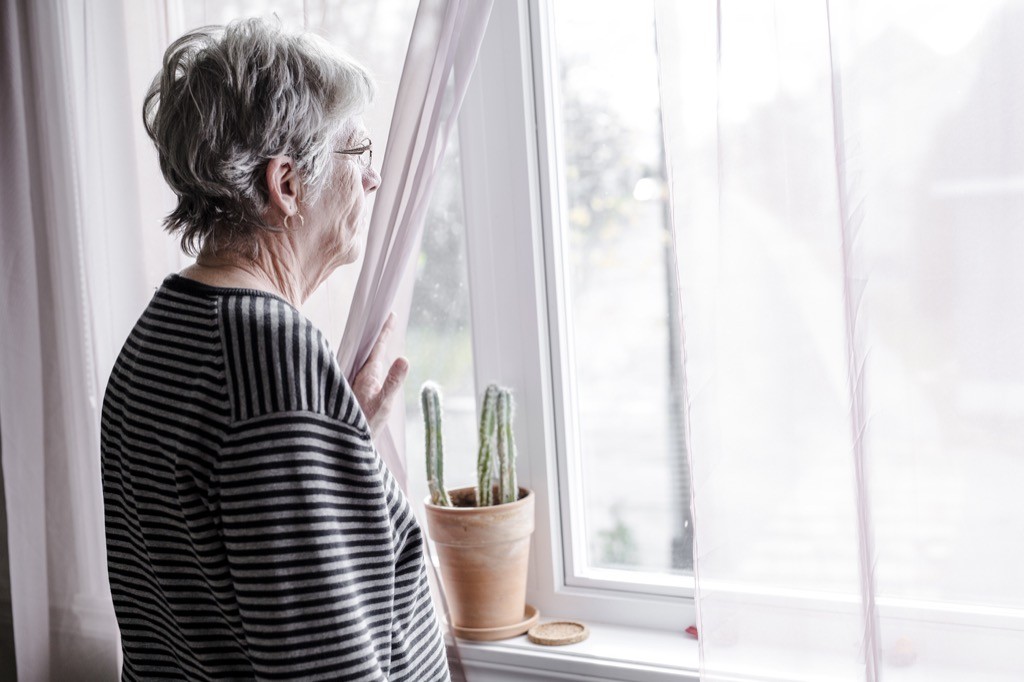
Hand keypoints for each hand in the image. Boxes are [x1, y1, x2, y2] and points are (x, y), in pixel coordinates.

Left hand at [351, 313, 409, 434]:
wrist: (345, 445)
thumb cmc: (364, 425)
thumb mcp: (382, 404)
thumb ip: (392, 382)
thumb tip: (404, 358)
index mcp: (367, 373)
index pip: (378, 347)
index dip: (385, 331)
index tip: (390, 314)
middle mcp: (360, 375)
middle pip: (370, 349)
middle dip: (378, 335)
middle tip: (385, 318)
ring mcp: (356, 383)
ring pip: (365, 360)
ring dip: (373, 348)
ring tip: (379, 337)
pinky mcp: (355, 392)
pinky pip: (363, 370)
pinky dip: (370, 361)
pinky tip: (371, 364)